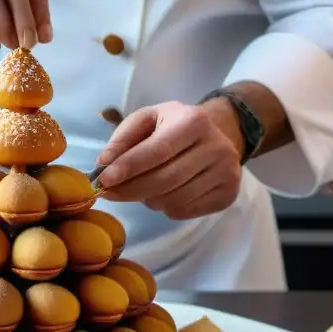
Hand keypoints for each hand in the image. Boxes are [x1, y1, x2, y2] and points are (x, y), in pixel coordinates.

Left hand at [95, 100, 244, 220]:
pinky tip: (163, 193)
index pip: (158, 150)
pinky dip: (166, 208)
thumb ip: (122, 139)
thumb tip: (103, 164)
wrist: (215, 134)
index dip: (129, 168)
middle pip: (165, 180)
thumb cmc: (172, 126)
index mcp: (194, 121)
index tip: (104, 180)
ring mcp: (226, 172)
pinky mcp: (229, 194)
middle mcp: (216, 147)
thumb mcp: (147, 120)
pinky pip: (185, 212)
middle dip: (131, 190)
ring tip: (141, 188)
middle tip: (109, 193)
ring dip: (148, 200)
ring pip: (173, 200)